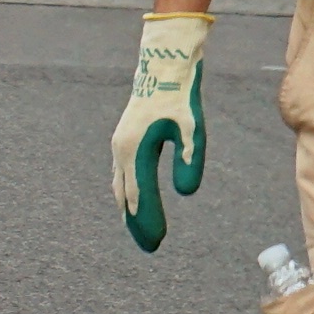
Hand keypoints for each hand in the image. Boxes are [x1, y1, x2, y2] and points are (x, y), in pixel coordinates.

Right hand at [111, 14, 210, 253]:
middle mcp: (122, 151)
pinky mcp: (125, 141)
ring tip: (141, 230)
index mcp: (136, 151)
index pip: (141, 196)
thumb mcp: (192, 129)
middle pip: (126, 196)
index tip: (157, 243)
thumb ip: (189, 161)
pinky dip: (127, 194)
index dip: (148, 220)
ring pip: (121, 187)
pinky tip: (134, 202)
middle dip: (138, 222)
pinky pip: (122, 176)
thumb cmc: (181, 97)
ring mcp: (120, 146)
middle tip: (151, 247)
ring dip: (131, 210)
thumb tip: (185, 194)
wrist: (164, 67)